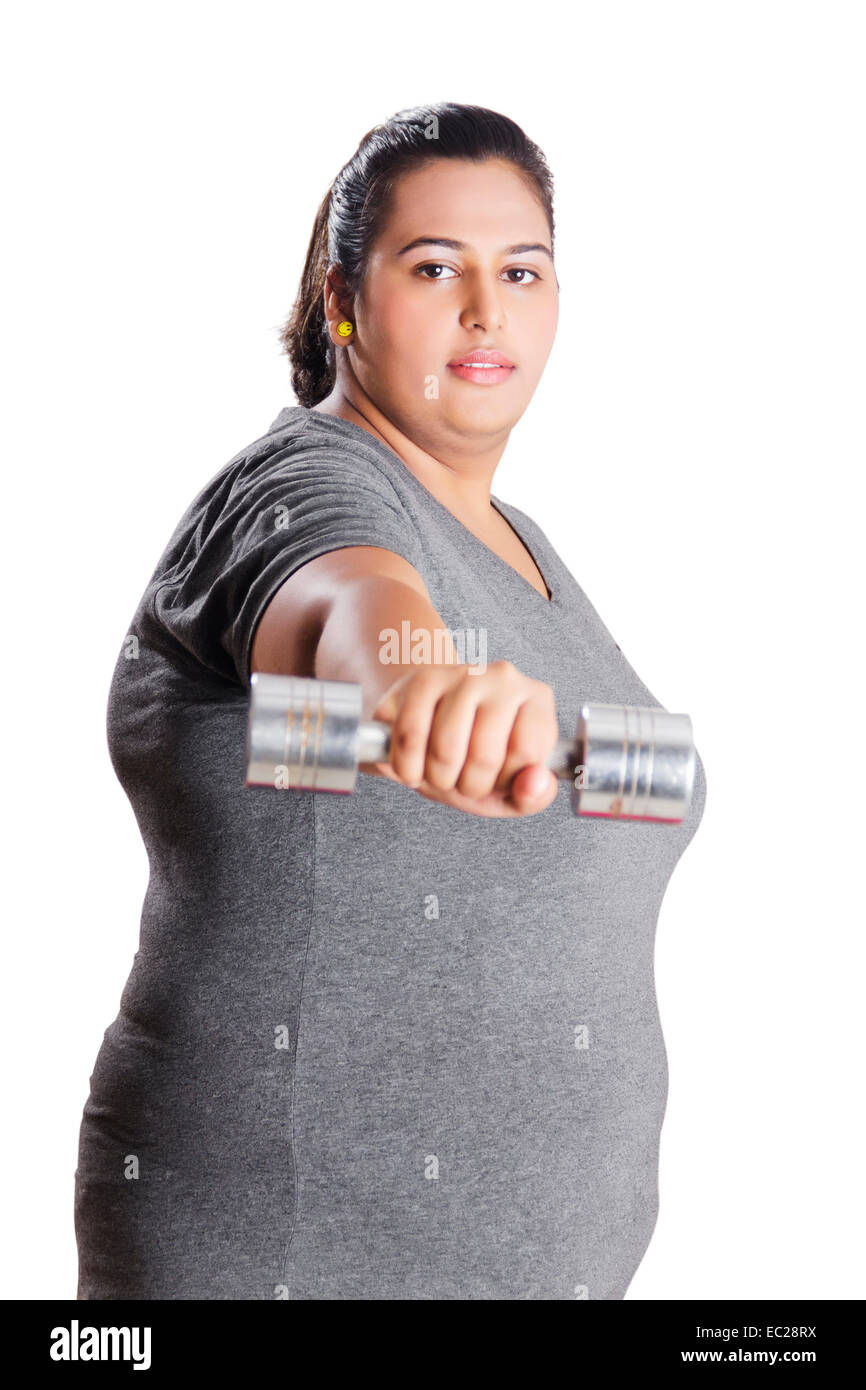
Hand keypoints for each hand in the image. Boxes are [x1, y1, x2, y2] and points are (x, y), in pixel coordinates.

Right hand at [359, 661, 559, 817]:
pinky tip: (413, 765)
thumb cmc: (476, 756)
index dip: (505, 779)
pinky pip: (410, 737)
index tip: (496, 778)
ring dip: (437, 778)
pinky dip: (407, 766)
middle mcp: (504, 678)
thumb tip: (535, 784)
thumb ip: (533, 796)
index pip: (527, 752)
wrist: (431, 724)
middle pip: (485, 756)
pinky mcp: (421, 679)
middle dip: (468, 786)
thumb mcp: (511, 789)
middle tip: (463, 779)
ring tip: (440, 771)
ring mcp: (461, 674)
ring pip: (445, 749)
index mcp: (536, 700)